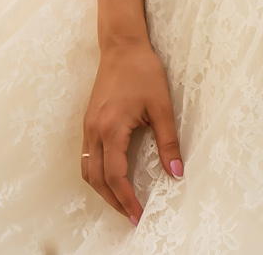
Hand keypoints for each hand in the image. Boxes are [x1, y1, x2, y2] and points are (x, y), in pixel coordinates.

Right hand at [81, 37, 180, 223]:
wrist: (121, 47)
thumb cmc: (142, 72)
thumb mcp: (161, 106)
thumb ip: (168, 141)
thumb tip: (176, 172)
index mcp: (111, 129)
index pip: (115, 176)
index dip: (126, 199)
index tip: (138, 215)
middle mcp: (94, 132)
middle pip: (97, 180)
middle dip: (113, 201)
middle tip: (131, 216)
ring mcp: (87, 129)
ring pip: (88, 171)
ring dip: (102, 190)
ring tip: (122, 202)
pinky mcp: (88, 124)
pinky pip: (86, 159)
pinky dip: (96, 175)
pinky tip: (111, 178)